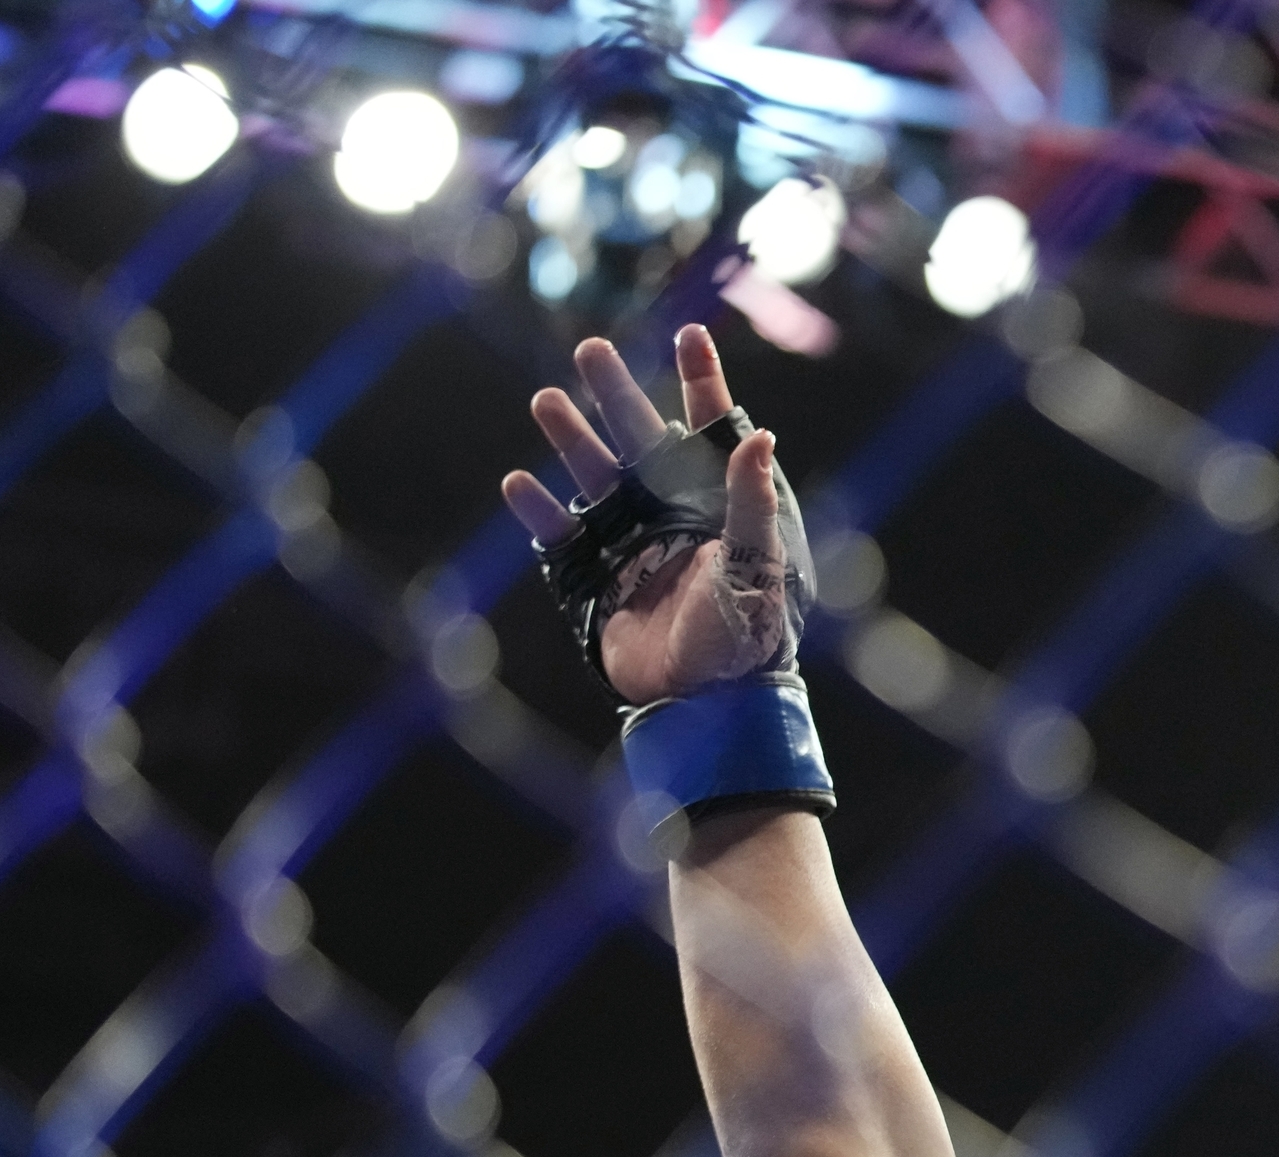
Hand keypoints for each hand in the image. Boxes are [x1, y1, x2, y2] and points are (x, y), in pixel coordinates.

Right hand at [500, 325, 789, 705]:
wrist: (711, 703)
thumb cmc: (750, 634)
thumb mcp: (758, 563)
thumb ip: (752, 499)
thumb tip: (759, 435)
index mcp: (721, 503)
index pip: (712, 430)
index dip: (700, 381)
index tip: (690, 333)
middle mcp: (674, 512)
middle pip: (640, 440)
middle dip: (616, 395)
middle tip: (592, 349)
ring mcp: (633, 541)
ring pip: (595, 476)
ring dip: (571, 439)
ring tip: (547, 400)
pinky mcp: (597, 577)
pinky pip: (560, 536)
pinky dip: (538, 511)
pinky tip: (519, 482)